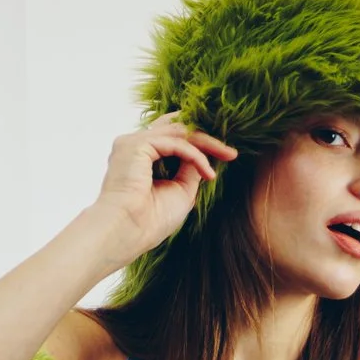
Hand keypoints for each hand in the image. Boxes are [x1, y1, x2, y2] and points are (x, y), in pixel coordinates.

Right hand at [84, 112, 237, 271]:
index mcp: (140, 157)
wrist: (127, 233)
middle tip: (231, 152)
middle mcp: (134, 145)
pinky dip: (196, 156)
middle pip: (177, 127)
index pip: (172, 136)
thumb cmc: (149, 220)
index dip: (199, 143)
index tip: (226, 156)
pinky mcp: (136, 144)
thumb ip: (190, 168)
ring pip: (179, 130)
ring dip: (207, 143)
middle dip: (207, 137)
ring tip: (228, 155)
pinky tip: (207, 173)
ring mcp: (133, 142)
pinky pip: (176, 142)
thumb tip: (203, 152)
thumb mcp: (181, 190)